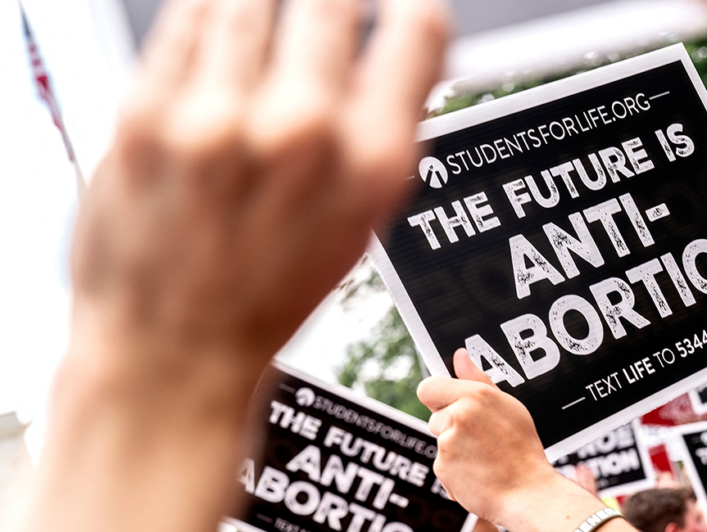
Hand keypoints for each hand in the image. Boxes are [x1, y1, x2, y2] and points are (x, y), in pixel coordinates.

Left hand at [70, 0, 447, 388]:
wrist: (172, 348)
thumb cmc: (268, 295)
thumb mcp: (362, 222)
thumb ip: (388, 127)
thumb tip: (405, 49)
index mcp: (370, 164)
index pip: (417, 28)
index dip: (407, 9)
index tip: (393, 9)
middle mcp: (299, 132)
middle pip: (331, 0)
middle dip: (330, 6)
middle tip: (320, 20)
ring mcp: (218, 118)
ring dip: (266, 7)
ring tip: (263, 39)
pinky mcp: (146, 110)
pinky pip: (187, 20)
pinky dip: (208, 22)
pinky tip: (215, 52)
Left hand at [417, 350, 608, 530]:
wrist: (528, 493)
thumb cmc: (521, 450)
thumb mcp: (508, 407)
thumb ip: (478, 380)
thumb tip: (459, 356)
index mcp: (476, 396)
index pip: (428, 386)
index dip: (437, 397)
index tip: (448, 404)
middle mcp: (459, 415)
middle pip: (435, 416)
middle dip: (450, 426)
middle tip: (481, 439)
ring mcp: (448, 442)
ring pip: (440, 441)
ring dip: (454, 449)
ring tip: (483, 458)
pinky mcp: (443, 467)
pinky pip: (442, 464)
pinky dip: (455, 471)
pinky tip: (478, 473)